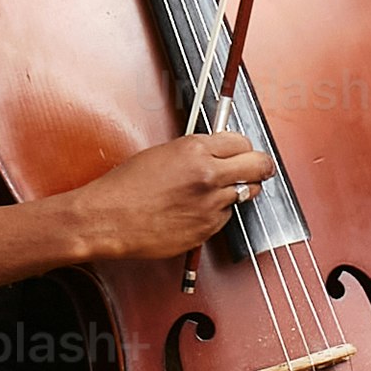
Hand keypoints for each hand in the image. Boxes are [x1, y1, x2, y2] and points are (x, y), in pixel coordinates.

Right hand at [48, 131, 275, 262]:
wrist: (109, 218)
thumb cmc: (125, 187)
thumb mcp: (162, 153)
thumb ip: (195, 152)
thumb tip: (217, 152)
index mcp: (195, 149)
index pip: (242, 142)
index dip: (243, 148)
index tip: (243, 152)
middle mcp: (208, 175)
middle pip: (258, 166)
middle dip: (261, 166)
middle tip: (259, 169)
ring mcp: (210, 204)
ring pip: (245, 193)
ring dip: (236, 191)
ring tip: (217, 192)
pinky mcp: (207, 228)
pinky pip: (225, 217)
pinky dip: (217, 213)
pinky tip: (195, 211)